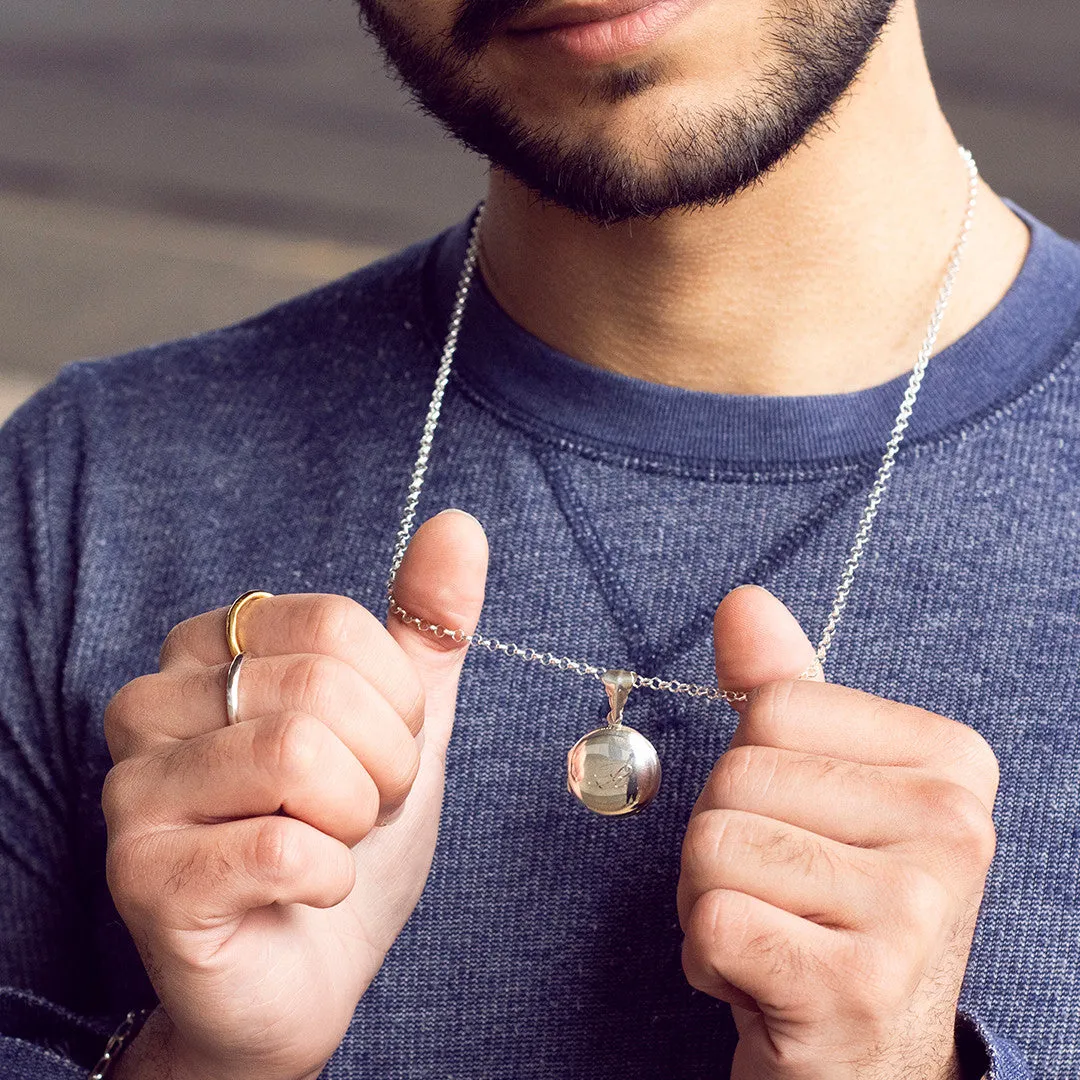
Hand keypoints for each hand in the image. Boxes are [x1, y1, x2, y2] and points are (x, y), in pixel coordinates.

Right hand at [102, 509, 487, 1079]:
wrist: (313, 967)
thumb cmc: (349, 832)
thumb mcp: (403, 719)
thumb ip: (425, 624)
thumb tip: (461, 524)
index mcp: (213, 646)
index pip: (336, 625)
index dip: (396, 702)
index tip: (381, 749)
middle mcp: (153, 701)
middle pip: (320, 689)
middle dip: (385, 766)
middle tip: (361, 807)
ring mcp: (133, 787)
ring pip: (298, 757)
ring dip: (358, 817)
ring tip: (333, 841)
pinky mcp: (141, 874)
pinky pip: (282, 845)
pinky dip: (330, 875)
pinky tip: (307, 888)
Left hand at [678, 586, 998, 1079]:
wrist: (862, 1052)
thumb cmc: (831, 906)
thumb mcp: (818, 785)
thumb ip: (784, 688)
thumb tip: (743, 601)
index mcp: (951, 762)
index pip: (768, 710)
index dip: (748, 774)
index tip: (798, 833)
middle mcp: (953, 829)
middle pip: (734, 776)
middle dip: (721, 844)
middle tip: (779, 898)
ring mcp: (913, 911)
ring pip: (712, 846)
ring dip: (708, 900)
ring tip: (772, 935)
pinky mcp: (854, 984)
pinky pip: (710, 922)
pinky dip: (708, 957)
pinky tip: (762, 981)